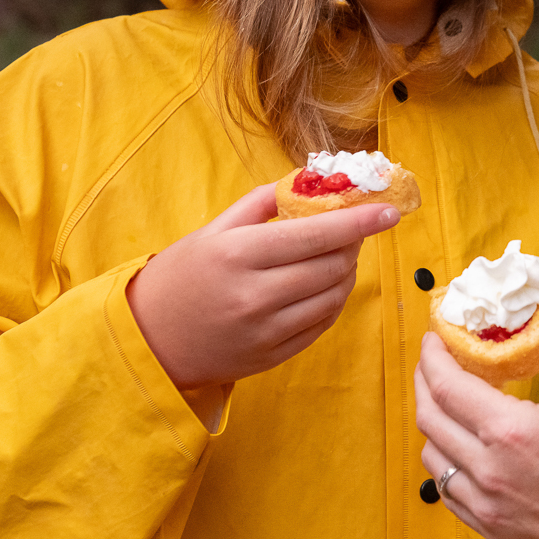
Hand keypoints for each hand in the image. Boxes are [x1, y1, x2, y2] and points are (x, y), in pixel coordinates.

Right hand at [127, 184, 398, 389]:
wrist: (148, 339)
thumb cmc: (182, 274)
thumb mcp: (214, 229)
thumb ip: (264, 202)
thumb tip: (313, 181)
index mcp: (239, 254)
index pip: (316, 234)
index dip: (360, 222)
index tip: (390, 212)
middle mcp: (255, 295)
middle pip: (332, 267)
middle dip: (353, 245)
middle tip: (353, 231)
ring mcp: (265, 331)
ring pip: (333, 297)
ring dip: (347, 273)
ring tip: (337, 257)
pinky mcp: (271, 356)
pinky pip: (321, 325)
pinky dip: (333, 301)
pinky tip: (323, 286)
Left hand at [414, 300, 538, 538]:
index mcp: (512, 431)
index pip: (448, 386)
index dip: (432, 357)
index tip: (433, 340)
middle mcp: (489, 469)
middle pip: (429, 418)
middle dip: (424, 382)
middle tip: (434, 363)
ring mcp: (486, 503)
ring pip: (431, 456)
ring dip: (432, 424)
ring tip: (448, 403)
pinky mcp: (490, 529)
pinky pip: (447, 492)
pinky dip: (445, 463)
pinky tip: (461, 448)